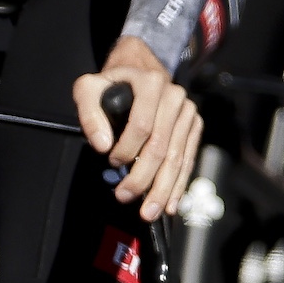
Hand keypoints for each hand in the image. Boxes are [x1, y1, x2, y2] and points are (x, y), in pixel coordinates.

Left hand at [73, 36, 202, 217]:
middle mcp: (175, 96)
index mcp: (151, 84)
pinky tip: (170, 203)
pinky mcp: (194, 126)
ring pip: (177, 156)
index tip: (111, 162)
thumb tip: (102, 144)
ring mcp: (188, 112)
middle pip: (161, 145)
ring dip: (163, 188)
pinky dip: (178, 184)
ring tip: (149, 211)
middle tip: (125, 197)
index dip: (127, 148)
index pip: (142, 124)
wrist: (140, 71)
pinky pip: (187, 159)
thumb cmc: (112, 84)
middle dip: (144, 177)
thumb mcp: (89, 87)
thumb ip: (89, 112)